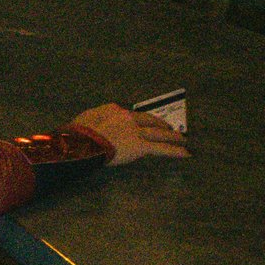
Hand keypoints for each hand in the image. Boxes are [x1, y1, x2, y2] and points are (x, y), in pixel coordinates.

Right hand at [73, 100, 188, 164]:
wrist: (82, 141)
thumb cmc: (78, 133)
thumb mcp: (86, 118)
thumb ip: (97, 118)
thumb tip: (99, 122)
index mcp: (115, 110)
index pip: (132, 115)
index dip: (141, 120)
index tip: (146, 123)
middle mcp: (129, 118)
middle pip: (150, 121)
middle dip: (162, 125)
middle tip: (172, 130)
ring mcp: (136, 131)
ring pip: (159, 134)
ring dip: (173, 137)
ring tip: (184, 140)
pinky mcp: (141, 145)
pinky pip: (161, 148)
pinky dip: (175, 151)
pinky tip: (186, 154)